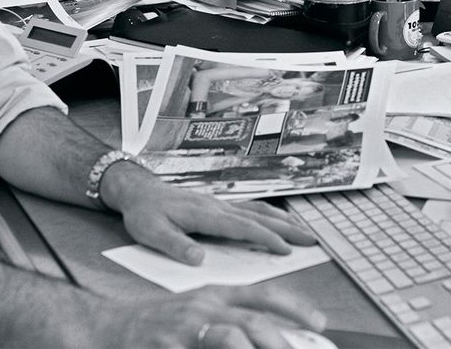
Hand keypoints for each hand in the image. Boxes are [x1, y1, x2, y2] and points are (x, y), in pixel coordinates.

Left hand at [102, 163, 315, 264]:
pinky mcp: (219, 205)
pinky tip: (280, 219)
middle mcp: (218, 206)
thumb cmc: (146, 213)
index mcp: (204, 214)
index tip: (284, 249)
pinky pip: (250, 208)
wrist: (140, 191)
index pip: (241, 227)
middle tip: (310, 239)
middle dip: (286, 229)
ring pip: (258, 211)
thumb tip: (198, 259)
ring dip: (283, 220)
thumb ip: (174, 245)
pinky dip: (270, 214)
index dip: (264, 238)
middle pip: (259, 217)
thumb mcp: (151, 231)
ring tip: (304, 230)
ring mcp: (220, 204)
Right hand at [108, 285, 325, 348]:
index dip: (294, 307)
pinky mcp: (164, 347)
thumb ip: (232, 322)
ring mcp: (182, 329)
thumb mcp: (198, 312)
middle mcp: (201, 307)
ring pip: (229, 339)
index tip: (320, 322)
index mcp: (214, 295)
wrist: (105, 327)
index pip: (262, 294)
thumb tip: (272, 337)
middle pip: (251, 322)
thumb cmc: (158, 324)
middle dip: (280, 342)